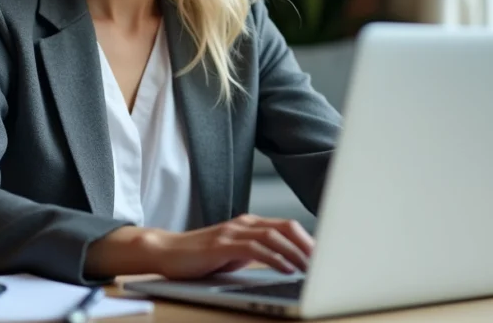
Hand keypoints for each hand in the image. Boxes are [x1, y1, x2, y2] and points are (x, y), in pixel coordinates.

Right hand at [150, 214, 313, 278]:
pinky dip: (274, 258)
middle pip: (286, 227)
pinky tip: (286, 268)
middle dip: (308, 244)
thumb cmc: (201, 257)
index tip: (324, 257)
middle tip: (325, 262)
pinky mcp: (222, 245)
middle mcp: (244, 223)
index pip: (286, 226)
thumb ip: (257, 253)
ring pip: (274, 236)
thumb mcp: (235, 253)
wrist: (167, 252)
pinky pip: (255, 248)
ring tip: (310, 268)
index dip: (308, 240)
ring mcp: (232, 232)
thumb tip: (286, 263)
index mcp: (249, 224)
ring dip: (295, 253)